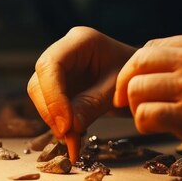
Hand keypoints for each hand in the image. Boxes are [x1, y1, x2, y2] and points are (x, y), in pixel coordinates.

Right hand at [28, 26, 135, 160]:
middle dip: (51, 111)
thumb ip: (93, 104)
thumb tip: (69, 127)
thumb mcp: (117, 90)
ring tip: (72, 139)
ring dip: (52, 120)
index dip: (53, 96)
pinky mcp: (60, 86)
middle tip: (67, 135)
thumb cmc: (134, 77)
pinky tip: (73, 137)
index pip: (52, 65)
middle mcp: (64, 51)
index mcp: (81, 41)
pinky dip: (58, 123)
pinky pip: (49, 105)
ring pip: (39, 95)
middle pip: (40, 80)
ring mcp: (59, 69)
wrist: (141, 78)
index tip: (65, 125)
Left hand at [114, 32, 181, 173]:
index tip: (135, 85)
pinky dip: (143, 123)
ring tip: (149, 118)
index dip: (137, 67)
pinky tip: (155, 128)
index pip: (153, 47)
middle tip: (126, 102)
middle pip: (139, 63)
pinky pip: (144, 114)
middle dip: (127, 84)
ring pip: (137, 88)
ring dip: (136, 107)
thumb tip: (152, 70)